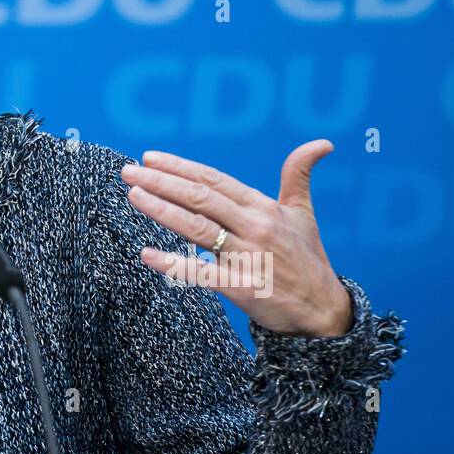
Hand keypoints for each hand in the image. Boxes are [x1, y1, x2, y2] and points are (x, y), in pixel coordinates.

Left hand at [120, 141, 353, 336]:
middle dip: (162, 182)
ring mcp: (248, 257)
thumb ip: (299, 175)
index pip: (214, 180)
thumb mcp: (302, 213)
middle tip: (129, 172)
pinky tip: (147, 254)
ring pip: (198, 229)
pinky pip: (202, 273)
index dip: (180, 167)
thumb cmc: (307, 257)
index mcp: (263, 207)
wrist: (324, 311)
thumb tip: (322, 143)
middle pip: (201, 198)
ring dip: (162, 210)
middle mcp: (254, 227)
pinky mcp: (242, 287)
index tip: (149, 158)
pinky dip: (173, 264)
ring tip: (134, 196)